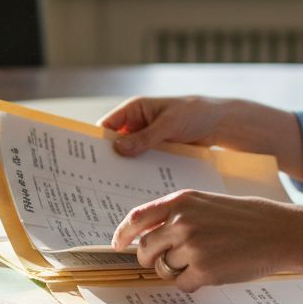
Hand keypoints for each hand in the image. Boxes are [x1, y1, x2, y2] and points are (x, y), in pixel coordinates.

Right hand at [99, 96, 302, 179]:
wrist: (218, 123)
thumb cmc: (194, 113)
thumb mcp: (169, 124)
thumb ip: (145, 137)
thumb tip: (119, 148)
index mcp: (133, 111)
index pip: (106, 127)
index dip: (94, 143)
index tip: (84, 162)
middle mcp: (135, 126)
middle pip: (113, 146)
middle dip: (106, 162)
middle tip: (94, 183)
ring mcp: (145, 142)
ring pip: (127, 158)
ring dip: (122, 172)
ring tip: (111, 193)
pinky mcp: (156, 154)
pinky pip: (142, 166)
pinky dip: (138, 176)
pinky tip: (134, 192)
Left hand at [111, 189, 302, 291]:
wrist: (279, 232)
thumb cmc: (245, 218)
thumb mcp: (206, 204)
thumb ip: (176, 215)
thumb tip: (146, 236)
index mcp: (180, 201)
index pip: (136, 219)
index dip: (122, 234)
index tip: (117, 244)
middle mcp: (181, 222)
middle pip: (145, 250)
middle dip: (152, 260)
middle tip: (165, 262)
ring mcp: (191, 246)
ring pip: (164, 269)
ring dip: (178, 270)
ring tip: (205, 260)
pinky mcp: (204, 270)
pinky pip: (183, 284)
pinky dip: (194, 283)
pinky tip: (214, 271)